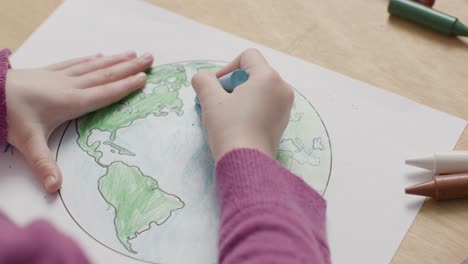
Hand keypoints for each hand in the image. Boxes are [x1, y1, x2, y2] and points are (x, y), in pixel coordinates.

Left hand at [6, 51, 152, 191]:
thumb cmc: (8, 116)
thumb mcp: (28, 143)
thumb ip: (44, 165)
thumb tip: (55, 187)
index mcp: (71, 103)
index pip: (105, 93)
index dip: (126, 86)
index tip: (144, 78)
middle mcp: (70, 86)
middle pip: (106, 75)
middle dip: (129, 67)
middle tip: (149, 58)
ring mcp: (59, 77)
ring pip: (94, 66)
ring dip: (115, 60)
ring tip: (132, 53)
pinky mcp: (49, 72)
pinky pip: (75, 63)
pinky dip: (90, 59)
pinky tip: (98, 55)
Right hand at [191, 49, 293, 159]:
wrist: (246, 163)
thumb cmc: (229, 128)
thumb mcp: (211, 100)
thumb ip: (203, 81)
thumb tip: (202, 77)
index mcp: (269, 78)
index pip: (248, 57)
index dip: (227, 67)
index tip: (216, 87)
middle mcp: (282, 89)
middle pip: (254, 73)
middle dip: (233, 84)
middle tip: (218, 102)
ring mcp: (285, 107)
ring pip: (260, 90)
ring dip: (241, 96)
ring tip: (226, 114)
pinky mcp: (283, 123)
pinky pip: (266, 105)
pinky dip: (251, 108)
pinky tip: (238, 124)